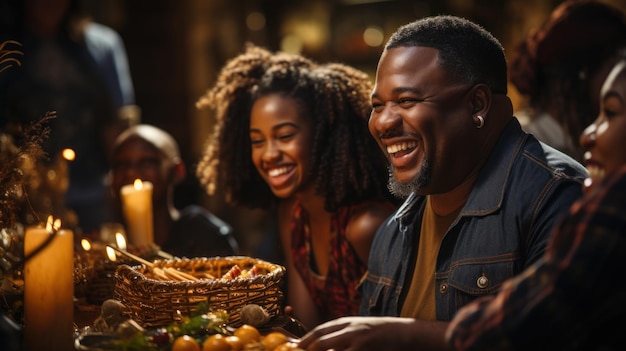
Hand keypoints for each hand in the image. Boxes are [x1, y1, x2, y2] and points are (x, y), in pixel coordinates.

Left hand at [297, 316, 427, 350]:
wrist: (402, 333)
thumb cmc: (377, 332)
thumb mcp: (357, 327)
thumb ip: (339, 334)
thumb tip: (317, 342)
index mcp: (346, 322)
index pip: (320, 330)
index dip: (306, 339)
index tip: (295, 347)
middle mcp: (350, 330)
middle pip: (322, 342)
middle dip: (309, 350)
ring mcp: (358, 342)